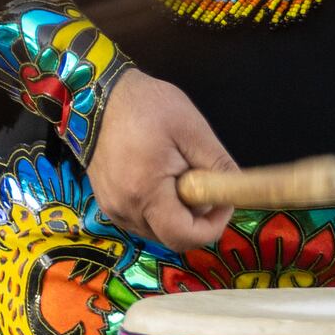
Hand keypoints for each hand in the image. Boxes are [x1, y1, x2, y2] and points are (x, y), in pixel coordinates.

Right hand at [83, 69, 238, 249]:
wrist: (98, 97)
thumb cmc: (147, 107)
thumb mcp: (192, 128)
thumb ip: (218, 164)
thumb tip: (236, 191)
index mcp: (145, 192)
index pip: (184, 236)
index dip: (212, 227)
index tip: (222, 202)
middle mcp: (124, 210)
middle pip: (172, 238)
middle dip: (195, 218)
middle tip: (200, 182)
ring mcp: (112, 209)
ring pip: (157, 231)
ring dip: (176, 213)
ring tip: (176, 175)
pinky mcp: (107, 203)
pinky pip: (142, 220)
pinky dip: (158, 209)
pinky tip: (159, 179)